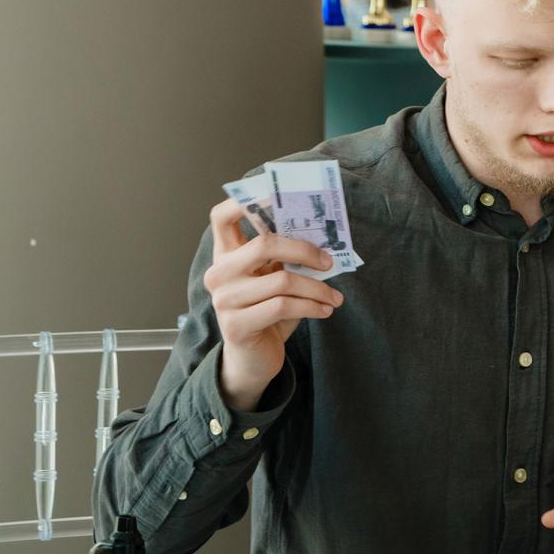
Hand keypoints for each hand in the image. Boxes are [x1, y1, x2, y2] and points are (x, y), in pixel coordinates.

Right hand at [204, 199, 342, 410]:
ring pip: (282, 280)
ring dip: (317, 289)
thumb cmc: (268, 313)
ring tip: (335, 297)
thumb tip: (323, 240)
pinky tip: (325, 311)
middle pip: (264, 244)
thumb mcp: (275, 280)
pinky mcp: (236, 325)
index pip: (221, 218)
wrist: (253, 359)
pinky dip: (312, 307)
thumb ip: (286, 259)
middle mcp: (219, 274)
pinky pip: (282, 307)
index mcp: (226, 255)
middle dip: (305, 249)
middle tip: (329, 261)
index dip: (243, 202)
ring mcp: (224, 300)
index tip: (275, 194)